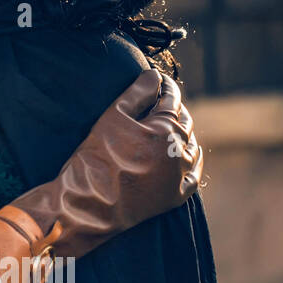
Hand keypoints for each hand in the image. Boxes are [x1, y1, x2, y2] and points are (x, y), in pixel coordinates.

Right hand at [10, 69, 202, 258]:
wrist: (89, 206)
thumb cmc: (95, 159)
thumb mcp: (110, 119)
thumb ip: (136, 94)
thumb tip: (154, 76)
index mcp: (165, 128)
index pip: (171, 97)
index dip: (164, 86)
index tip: (159, 79)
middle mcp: (179, 151)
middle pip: (183, 121)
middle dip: (173, 108)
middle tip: (160, 101)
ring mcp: (180, 176)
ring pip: (190, 145)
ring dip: (182, 133)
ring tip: (169, 126)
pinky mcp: (176, 196)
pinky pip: (193, 174)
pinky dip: (190, 160)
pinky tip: (185, 154)